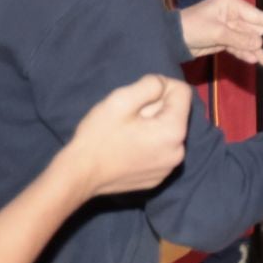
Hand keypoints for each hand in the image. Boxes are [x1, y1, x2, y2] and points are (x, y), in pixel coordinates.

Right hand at [71, 75, 191, 196]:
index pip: (183, 92)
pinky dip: (149, 144)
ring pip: (168, 132)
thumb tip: (162, 84)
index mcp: (174, 131)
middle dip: (155, 108)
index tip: (138, 96)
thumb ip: (149, 85)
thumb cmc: (98, 135)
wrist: (79, 175)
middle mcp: (179, 151)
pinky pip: (161, 151)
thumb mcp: (121, 99)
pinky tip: (128, 148)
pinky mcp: (158, 178)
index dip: (160, 86)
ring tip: (127, 133)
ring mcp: (169, 168)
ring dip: (152, 126)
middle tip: (129, 117)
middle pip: (176, 113)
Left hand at [179, 0, 262, 64]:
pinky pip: (239, 46)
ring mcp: (230, 26)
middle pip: (255, 28)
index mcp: (232, 3)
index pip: (258, 14)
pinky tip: (254, 60)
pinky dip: (245, 53)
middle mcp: (233, 12)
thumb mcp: (217, 33)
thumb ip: (241, 38)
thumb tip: (261, 43)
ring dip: (257, 50)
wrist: (170, 40)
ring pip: (248, 39)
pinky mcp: (225, 38)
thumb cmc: (192, 27)